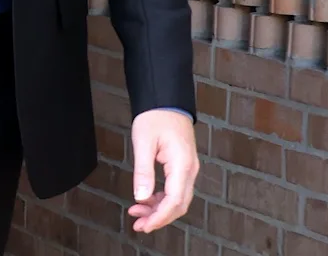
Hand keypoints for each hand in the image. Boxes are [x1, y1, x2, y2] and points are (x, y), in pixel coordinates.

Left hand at [129, 109, 198, 232]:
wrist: (167, 102)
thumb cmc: (155, 117)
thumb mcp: (143, 143)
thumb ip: (143, 171)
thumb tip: (141, 197)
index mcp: (182, 165)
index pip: (174, 200)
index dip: (160, 217)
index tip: (145, 225)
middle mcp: (190, 170)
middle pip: (179, 204)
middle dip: (159, 218)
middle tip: (139, 225)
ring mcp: (188, 169)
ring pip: (178, 199)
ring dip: (159, 210)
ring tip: (138, 214)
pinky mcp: (183, 167)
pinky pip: (175, 190)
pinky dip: (161, 199)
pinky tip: (146, 200)